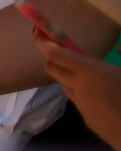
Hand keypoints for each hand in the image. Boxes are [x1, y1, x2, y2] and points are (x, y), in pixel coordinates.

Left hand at [34, 32, 120, 150]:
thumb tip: (116, 51)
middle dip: (51, 57)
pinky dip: (85, 96)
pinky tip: (103, 100)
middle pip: (51, 68)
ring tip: (90, 78)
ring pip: (66, 86)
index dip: (42, 41)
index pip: (56, 54)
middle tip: (58, 51)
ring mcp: (81, 104)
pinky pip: (80, 102)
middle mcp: (80, 86)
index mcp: (91, 71)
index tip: (37, 31)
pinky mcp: (86, 119)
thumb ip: (113, 60)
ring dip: (70, 78)